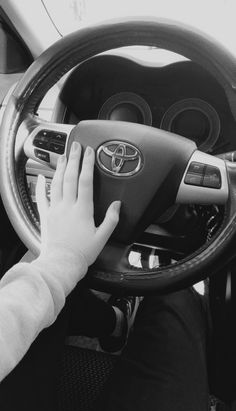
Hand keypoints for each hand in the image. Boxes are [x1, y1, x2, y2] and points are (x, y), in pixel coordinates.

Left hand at [35, 142, 119, 273]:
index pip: (85, 181)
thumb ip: (111, 219)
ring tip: (63, 156)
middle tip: (76, 146)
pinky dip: (42, 186)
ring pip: (57, 183)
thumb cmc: (82, 253)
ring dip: (60, 168)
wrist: (61, 263)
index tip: (89, 152)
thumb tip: (118, 205)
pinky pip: (43, 197)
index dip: (87, 164)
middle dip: (74, 159)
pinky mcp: (46, 216)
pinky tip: (42, 177)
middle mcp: (67, 206)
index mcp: (83, 210)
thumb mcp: (102, 237)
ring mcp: (55, 209)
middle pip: (70, 177)